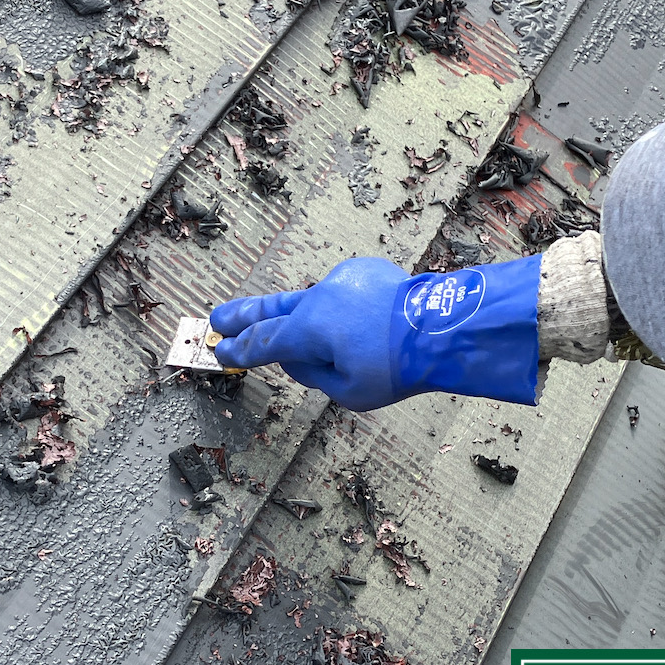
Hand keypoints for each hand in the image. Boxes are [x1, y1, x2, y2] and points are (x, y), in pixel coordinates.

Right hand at [212, 253, 544, 410]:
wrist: (444, 329)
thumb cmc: (400, 367)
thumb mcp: (348, 392)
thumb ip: (315, 375)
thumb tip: (301, 356)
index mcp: (309, 330)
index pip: (264, 344)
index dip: (239, 350)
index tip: (222, 351)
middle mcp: (318, 299)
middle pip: (271, 310)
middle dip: (243, 317)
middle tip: (219, 321)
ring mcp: (341, 281)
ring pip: (312, 303)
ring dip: (304, 317)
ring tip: (304, 334)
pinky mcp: (363, 272)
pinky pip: (343, 295)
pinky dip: (345, 309)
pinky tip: (365, 327)